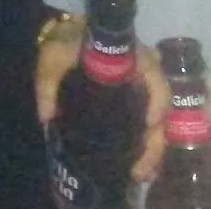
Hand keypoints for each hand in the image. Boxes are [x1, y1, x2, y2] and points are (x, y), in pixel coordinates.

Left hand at [32, 15, 170, 182]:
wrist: (72, 36)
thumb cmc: (67, 43)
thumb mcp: (53, 58)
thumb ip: (47, 85)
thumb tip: (47, 117)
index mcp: (133, 59)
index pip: (156, 78)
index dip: (158, 102)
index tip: (148, 123)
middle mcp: (146, 76)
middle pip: (162, 111)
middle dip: (155, 143)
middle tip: (140, 170)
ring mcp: (143, 91)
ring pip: (159, 123)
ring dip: (153, 150)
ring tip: (139, 175)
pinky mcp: (137, 103)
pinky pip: (149, 125)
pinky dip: (146, 146)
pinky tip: (138, 166)